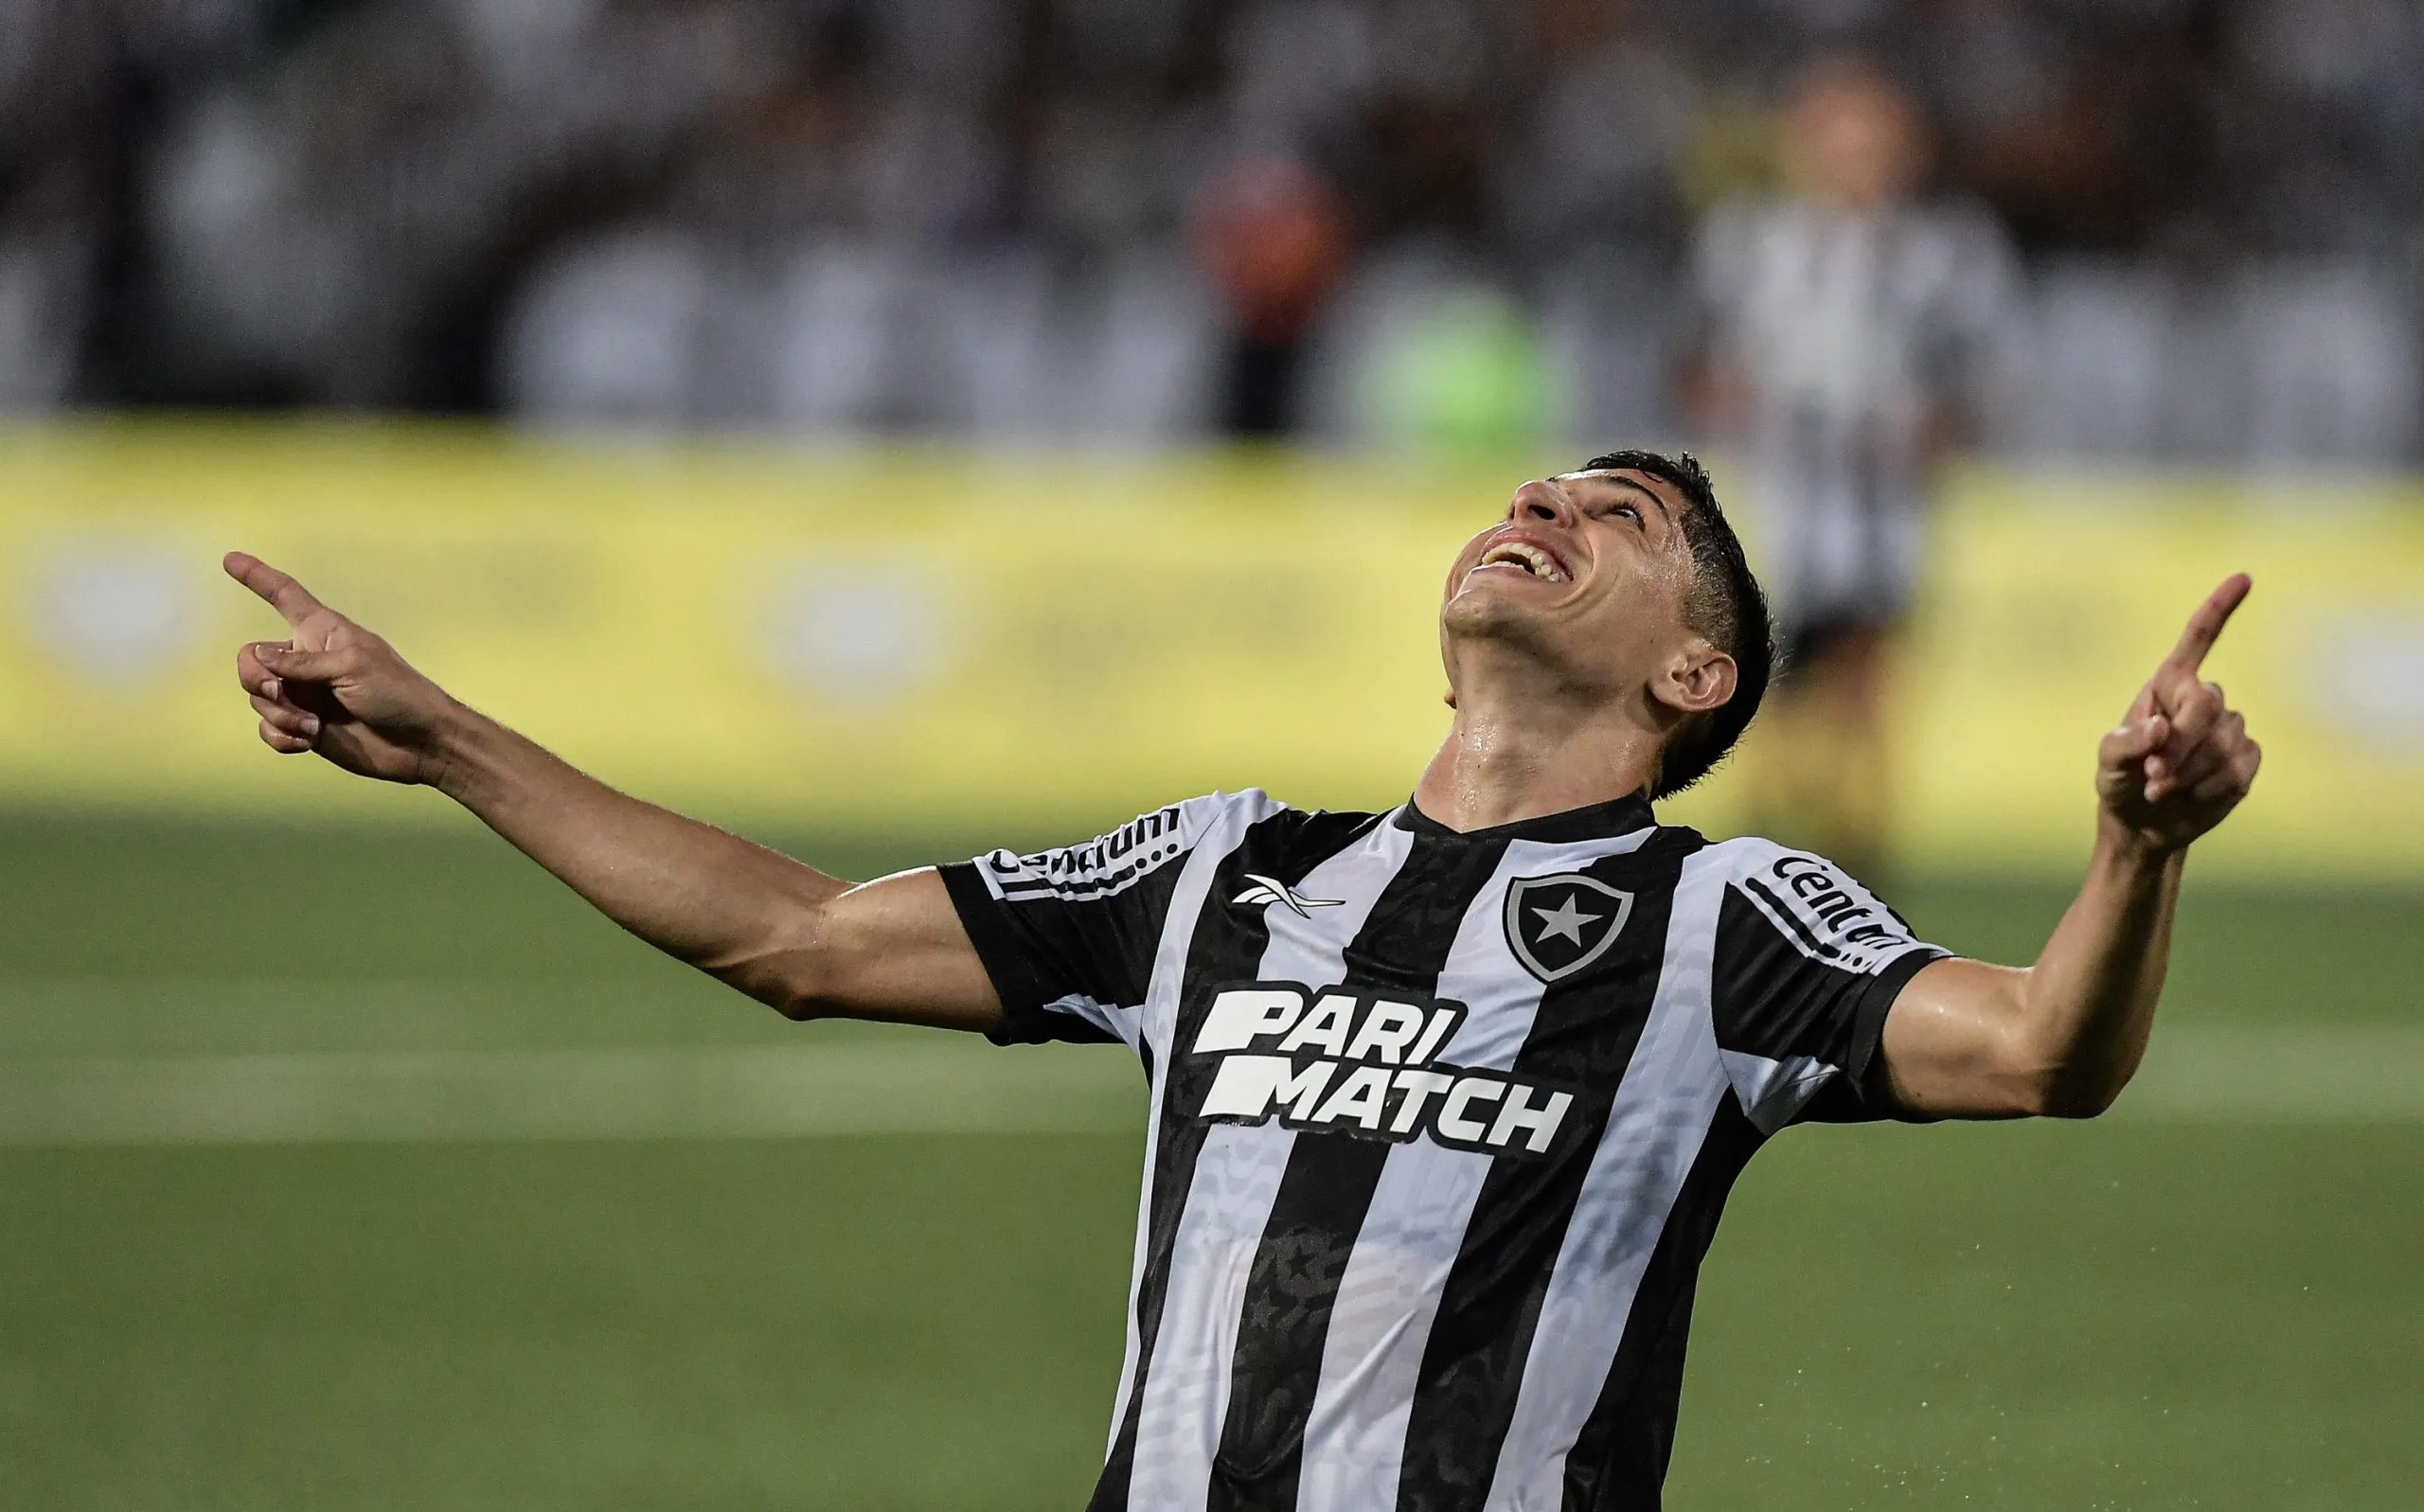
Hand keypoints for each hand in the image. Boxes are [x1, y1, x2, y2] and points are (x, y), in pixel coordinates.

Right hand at [226, 552, 458, 784]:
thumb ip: (301, 661)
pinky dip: (282, 737)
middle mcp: (306, 660)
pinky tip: (308, 742)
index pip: (284, 596)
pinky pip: (269, 728)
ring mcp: (304, 695)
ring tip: (313, 726)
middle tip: (278, 691)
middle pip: (250, 659)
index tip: (230, 558)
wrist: (418, 743)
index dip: (257, 576)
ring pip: (257, 697)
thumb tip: (257, 656)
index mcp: (322, 631)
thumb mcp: (351, 666)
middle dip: (255, 677)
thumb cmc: (396, 693)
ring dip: (280, 714)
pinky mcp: (303, 728)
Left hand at [2096, 574, 2261, 853]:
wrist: (2142, 822)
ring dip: (2189, 773)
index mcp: (2167, 685)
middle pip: (2207, 704)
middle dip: (2181, 742)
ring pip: (2222, 743)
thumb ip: (2126, 744)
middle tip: (2154, 774)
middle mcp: (2202, 699)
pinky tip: (2191, 795)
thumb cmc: (2120, 782)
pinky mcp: (2245, 759)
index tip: (2244, 577)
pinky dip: (2211, 787)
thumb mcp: (2108, 763)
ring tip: (2163, 788)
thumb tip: (2159, 727)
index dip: (2220, 607)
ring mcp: (2228, 729)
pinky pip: (2240, 767)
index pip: (2198, 638)